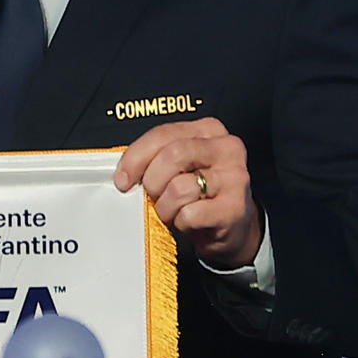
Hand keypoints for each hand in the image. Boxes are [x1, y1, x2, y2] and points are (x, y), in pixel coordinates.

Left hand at [114, 117, 261, 266]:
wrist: (232, 227)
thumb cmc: (201, 194)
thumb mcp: (181, 167)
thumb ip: (157, 158)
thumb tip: (125, 172)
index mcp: (209, 130)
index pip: (164, 134)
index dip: (136, 157)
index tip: (123, 178)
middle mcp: (226, 148)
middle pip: (172, 155)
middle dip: (152, 181)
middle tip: (152, 196)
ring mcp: (234, 178)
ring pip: (179, 188)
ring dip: (165, 207)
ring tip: (172, 211)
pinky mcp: (233, 208)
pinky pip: (190, 214)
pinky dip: (180, 223)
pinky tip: (188, 222)